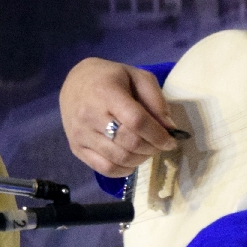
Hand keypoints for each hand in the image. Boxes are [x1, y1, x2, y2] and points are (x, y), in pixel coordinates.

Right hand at [60, 57, 178, 178]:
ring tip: (145, 150)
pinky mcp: (76, 148)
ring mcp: (81, 134)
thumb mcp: (137, 76)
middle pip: (129, 143)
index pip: (136, 121)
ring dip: (140, 159)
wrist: (74, 83)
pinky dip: (123, 169)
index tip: (171, 140)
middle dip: (152, 148)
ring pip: (119, 159)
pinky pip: (105, 169)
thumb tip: (169, 128)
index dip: (158, 135)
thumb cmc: (109, 78)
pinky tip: (130, 160)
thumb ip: (156, 100)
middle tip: (159, 144)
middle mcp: (89, 115)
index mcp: (106, 93)